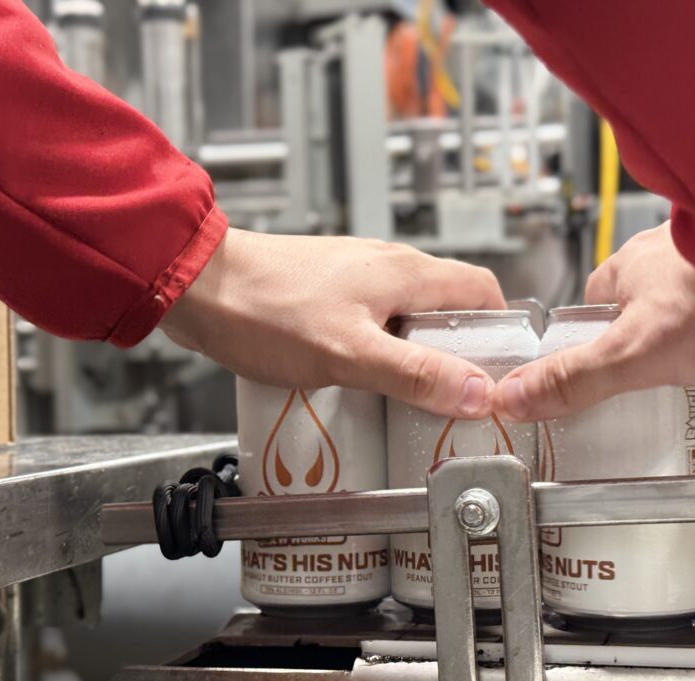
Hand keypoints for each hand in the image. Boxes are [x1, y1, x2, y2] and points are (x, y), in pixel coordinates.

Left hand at [161, 228, 505, 417]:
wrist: (196, 285)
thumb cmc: (265, 310)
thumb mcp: (350, 353)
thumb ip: (415, 373)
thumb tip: (477, 392)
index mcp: (405, 272)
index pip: (481, 291)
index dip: (498, 332)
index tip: (497, 372)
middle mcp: (386, 266)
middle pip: (446, 307)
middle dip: (456, 353)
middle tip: (452, 398)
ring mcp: (355, 276)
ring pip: (406, 316)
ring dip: (414, 355)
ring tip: (407, 399)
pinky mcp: (326, 291)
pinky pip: (371, 321)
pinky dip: (378, 350)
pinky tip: (360, 381)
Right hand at [494, 221, 694, 421]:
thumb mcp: (635, 355)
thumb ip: (576, 378)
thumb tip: (516, 397)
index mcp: (627, 268)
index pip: (596, 304)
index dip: (599, 335)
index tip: (607, 359)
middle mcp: (667, 250)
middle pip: (644, 295)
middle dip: (653, 325)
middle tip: (669, 360)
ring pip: (692, 286)